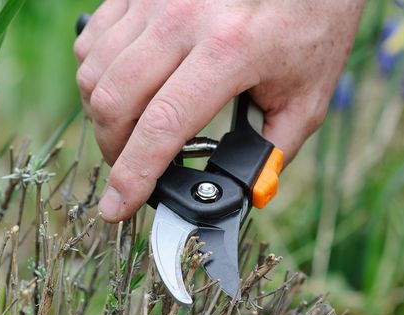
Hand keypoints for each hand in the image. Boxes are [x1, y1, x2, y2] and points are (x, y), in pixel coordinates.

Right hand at [74, 0, 363, 221]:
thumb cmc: (310, 27)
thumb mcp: (307, 97)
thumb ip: (273, 150)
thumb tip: (238, 192)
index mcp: (231, 50)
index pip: (162, 126)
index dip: (133, 175)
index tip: (117, 207)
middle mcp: (185, 18)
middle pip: (114, 100)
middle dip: (113, 150)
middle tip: (130, 168)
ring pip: (94, 70)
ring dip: (103, 114)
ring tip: (129, 130)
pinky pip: (93, 39)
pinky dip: (97, 73)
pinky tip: (124, 87)